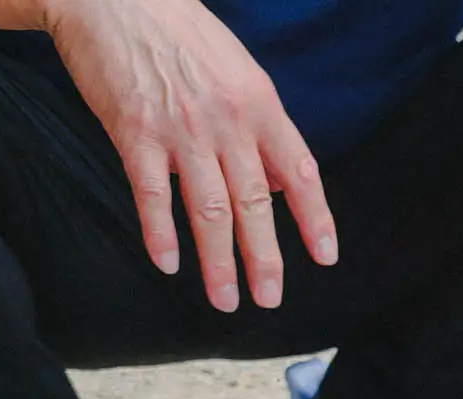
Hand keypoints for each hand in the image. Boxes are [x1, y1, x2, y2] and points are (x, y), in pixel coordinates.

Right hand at [41, 0, 336, 310]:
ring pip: (208, 210)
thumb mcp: (239, 71)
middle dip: (264, 258)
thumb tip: (281, 183)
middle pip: (254, 203)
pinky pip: (153, 195)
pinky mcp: (136, 133)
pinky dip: (161, 234)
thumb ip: (261, 127)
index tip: (325, 257)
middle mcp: (228, 121)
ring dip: (218, 262)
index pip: (300, 172)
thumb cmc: (180, 34)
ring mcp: (182, 129)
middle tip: (269, 299)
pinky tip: (168, 263)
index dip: (315, 218)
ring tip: (225, 300)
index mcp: (260, 105)